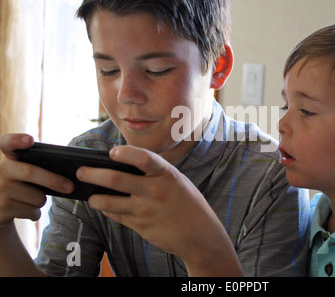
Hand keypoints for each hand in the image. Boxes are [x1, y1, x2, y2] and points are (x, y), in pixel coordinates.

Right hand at [0, 134, 73, 228]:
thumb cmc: (20, 187)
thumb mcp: (23, 173)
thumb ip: (38, 167)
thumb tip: (67, 176)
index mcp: (8, 158)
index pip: (7, 143)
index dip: (16, 140)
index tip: (30, 140)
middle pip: (30, 172)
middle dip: (53, 180)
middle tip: (70, 186)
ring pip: (36, 197)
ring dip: (42, 200)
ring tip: (32, 199)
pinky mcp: (1, 209)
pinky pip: (32, 211)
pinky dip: (35, 212)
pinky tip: (26, 210)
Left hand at [78, 145, 243, 275]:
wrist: (200, 234)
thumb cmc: (188, 203)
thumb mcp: (177, 181)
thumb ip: (155, 173)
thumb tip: (124, 165)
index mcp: (166, 175)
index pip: (142, 158)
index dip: (124, 152)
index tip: (112, 152)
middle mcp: (154, 191)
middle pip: (115, 178)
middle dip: (92, 173)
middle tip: (81, 171)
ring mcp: (145, 210)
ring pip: (108, 201)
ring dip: (95, 197)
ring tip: (91, 195)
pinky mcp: (140, 225)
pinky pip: (116, 215)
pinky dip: (107, 209)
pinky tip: (105, 206)